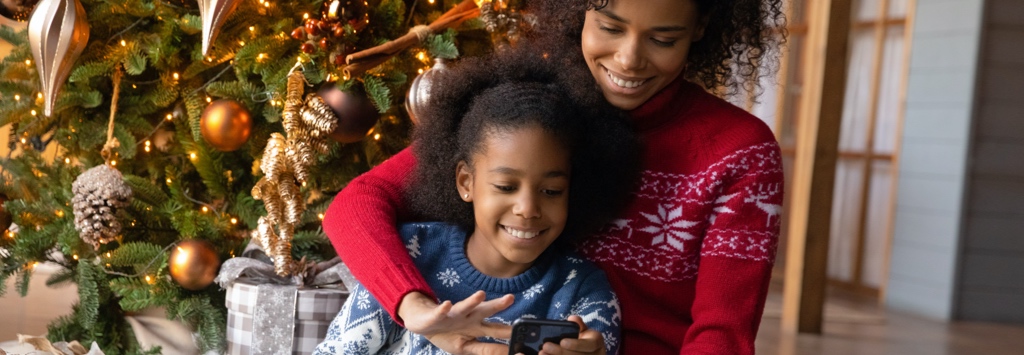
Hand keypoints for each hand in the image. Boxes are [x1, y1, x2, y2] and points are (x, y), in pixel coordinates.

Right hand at [398, 291, 514, 354]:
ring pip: (464, 307)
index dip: (509, 332)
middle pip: (485, 311)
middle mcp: (468, 317)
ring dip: (472, 301)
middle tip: (510, 298)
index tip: (524, 333)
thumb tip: (505, 353)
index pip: (497, 330)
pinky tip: (447, 306)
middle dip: (498, 305)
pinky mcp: (437, 315)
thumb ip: (486, 349)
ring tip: (481, 295)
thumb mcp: (467, 347)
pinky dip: (443, 310)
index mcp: (477, 327)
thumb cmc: (448, 334)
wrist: (424, 323)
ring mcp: (453, 315)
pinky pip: (440, 313)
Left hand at [536, 315, 605, 354]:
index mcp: (597, 343)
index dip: (576, 344)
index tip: (562, 342)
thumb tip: (573, 318)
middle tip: (545, 347)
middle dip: (560, 352)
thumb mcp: (583, 331)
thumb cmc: (583, 341)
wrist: (589, 353)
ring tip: (542, 354)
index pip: (589, 345)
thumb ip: (578, 325)